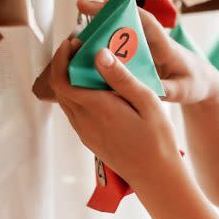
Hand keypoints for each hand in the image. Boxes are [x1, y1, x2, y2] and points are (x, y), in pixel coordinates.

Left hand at [49, 36, 186, 192]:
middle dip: (66, 63)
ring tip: (92, 63)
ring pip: (66, 99)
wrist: (156, 176)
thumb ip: (121, 77)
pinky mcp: (89, 138)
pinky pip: (75, 111)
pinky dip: (79, 93)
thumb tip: (100, 54)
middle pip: (60, 86)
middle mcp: (84, 121)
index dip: (61, 58)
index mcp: (97, 109)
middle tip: (83, 46)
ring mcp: (84, 132)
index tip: (73, 41)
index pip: (62, 80)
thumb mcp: (147, 101)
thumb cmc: (157, 139)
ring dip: (71, 78)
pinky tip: (98, 87)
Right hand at [76, 0, 218, 104]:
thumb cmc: (195, 83)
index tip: (104, 3)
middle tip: (80, 6)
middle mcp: (152, 41)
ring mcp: (144, 48)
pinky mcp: (139, 57)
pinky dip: (103, 47)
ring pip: (119, 34)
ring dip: (99, 30)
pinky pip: (119, 48)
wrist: (202, 84)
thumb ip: (166, 90)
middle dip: (104, 12)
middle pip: (126, 21)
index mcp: (165, 44)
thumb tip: (145, 91)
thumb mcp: (184, 91)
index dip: (125, 10)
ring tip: (75, 33)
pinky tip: (85, 53)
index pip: (145, 20)